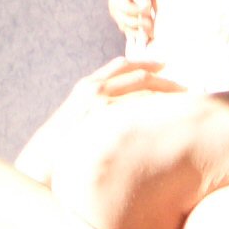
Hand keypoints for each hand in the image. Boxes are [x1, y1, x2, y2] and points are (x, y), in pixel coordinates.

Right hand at [15, 57, 182, 182]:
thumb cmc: (60, 149)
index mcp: (87, 86)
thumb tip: (118, 119)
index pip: (123, 65)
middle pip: (138, 74)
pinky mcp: (106, 119)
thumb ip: (96, 113)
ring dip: (167, 91)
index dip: (146, 64)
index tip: (165, 66)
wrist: (41, 165)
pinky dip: (157, 106)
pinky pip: (139, 107)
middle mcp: (94, 88)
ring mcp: (100, 102)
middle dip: (164, 78)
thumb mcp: (77, 121)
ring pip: (143, 88)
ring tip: (188, 100)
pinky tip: (173, 115)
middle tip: (185, 87)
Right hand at [108, 0, 156, 47]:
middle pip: (126, 22)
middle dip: (140, 22)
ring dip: (139, 31)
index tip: (148, 5)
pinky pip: (129, 33)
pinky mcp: (122, 23)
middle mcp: (114, 11)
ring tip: (150, 28)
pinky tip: (148, 33)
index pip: (128, 9)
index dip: (139, 10)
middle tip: (151, 21)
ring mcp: (117, 18)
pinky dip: (138, 34)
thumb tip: (146, 7)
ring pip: (127, 30)